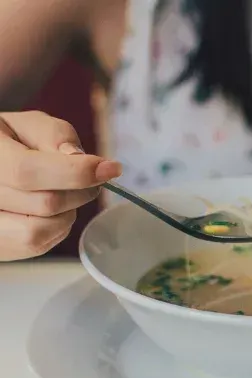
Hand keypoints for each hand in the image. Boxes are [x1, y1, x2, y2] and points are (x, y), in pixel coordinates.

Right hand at [0, 111, 121, 260]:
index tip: (109, 168)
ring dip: (66, 211)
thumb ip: (53, 135)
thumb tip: (80, 159)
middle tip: (88, 178)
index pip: (27, 172)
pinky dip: (56, 227)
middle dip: (79, 191)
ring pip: (43, 230)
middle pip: (45, 204)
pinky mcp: (0, 246)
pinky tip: (48, 211)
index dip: (74, 173)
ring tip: (60, 192)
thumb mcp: (27, 125)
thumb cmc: (9, 143)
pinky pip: (38, 245)